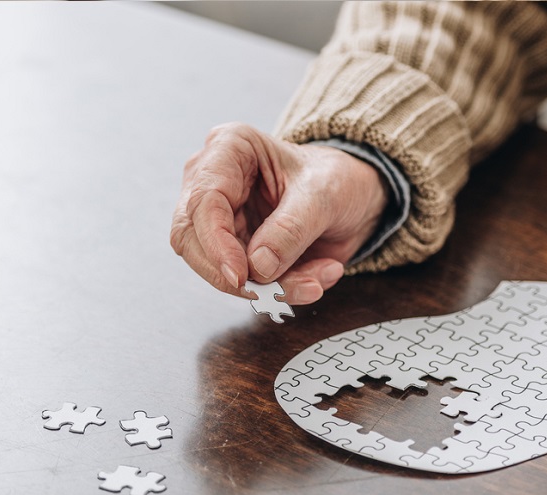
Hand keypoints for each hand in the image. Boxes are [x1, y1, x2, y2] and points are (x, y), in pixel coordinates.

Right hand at [170, 123, 389, 303]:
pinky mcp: (235, 249)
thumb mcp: (324, 195)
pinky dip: (281, 289)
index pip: (202, 201)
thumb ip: (291, 228)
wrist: (354, 196)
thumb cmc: (336, 178)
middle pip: (192, 240)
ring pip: (218, 268)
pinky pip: (246, 282)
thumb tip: (258, 266)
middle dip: (235, 275)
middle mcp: (214, 182)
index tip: (241, 276)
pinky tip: (316, 278)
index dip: (216, 244)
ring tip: (315, 282)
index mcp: (229, 148)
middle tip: (275, 293)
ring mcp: (221, 219)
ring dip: (268, 287)